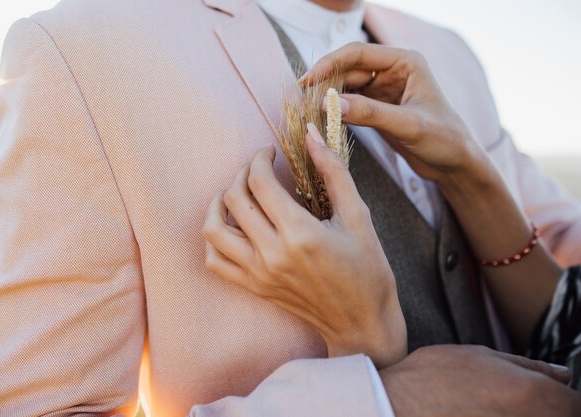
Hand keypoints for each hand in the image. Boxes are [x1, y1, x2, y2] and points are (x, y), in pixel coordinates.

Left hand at [202, 125, 406, 367]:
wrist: (361, 320)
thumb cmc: (367, 268)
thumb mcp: (358, 216)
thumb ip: (333, 171)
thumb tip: (313, 134)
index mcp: (300, 234)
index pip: (260, 182)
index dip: (260, 158)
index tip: (269, 152)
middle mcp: (273, 254)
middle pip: (234, 199)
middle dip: (242, 173)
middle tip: (257, 167)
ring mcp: (259, 274)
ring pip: (214, 230)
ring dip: (219, 203)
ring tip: (235, 192)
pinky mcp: (254, 287)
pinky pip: (215, 261)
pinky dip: (214, 238)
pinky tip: (230, 226)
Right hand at [301, 42, 490, 184]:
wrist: (455, 163)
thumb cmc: (444, 139)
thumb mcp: (408, 125)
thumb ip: (371, 113)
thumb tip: (332, 105)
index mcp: (404, 61)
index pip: (357, 53)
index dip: (329, 64)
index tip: (307, 80)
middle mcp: (392, 70)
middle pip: (348, 69)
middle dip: (325, 83)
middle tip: (303, 101)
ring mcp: (384, 89)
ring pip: (346, 87)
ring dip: (329, 98)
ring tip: (310, 112)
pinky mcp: (378, 108)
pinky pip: (350, 104)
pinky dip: (337, 111)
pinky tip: (324, 120)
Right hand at [381, 345, 580, 416]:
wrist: (396, 409)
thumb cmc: (434, 378)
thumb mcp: (481, 356)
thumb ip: (529, 366)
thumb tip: (562, 373)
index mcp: (540, 396)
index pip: (578, 405)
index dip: (568, 400)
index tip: (552, 396)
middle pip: (562, 416)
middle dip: (550, 410)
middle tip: (509, 401)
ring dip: (524, 415)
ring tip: (492, 410)